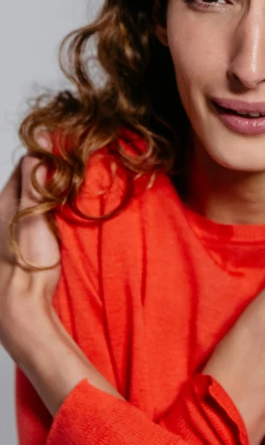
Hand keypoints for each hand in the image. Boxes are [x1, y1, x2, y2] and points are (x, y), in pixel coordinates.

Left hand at [0, 131, 61, 365]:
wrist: (22, 304)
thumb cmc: (26, 260)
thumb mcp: (33, 210)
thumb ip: (36, 176)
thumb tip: (41, 140)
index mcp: (6, 199)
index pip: (28, 163)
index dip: (49, 153)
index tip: (71, 148)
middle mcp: (8, 211)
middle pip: (33, 180)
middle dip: (53, 170)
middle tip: (78, 164)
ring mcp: (19, 227)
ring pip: (39, 198)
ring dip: (55, 191)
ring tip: (77, 185)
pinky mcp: (31, 241)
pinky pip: (45, 216)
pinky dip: (57, 208)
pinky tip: (69, 212)